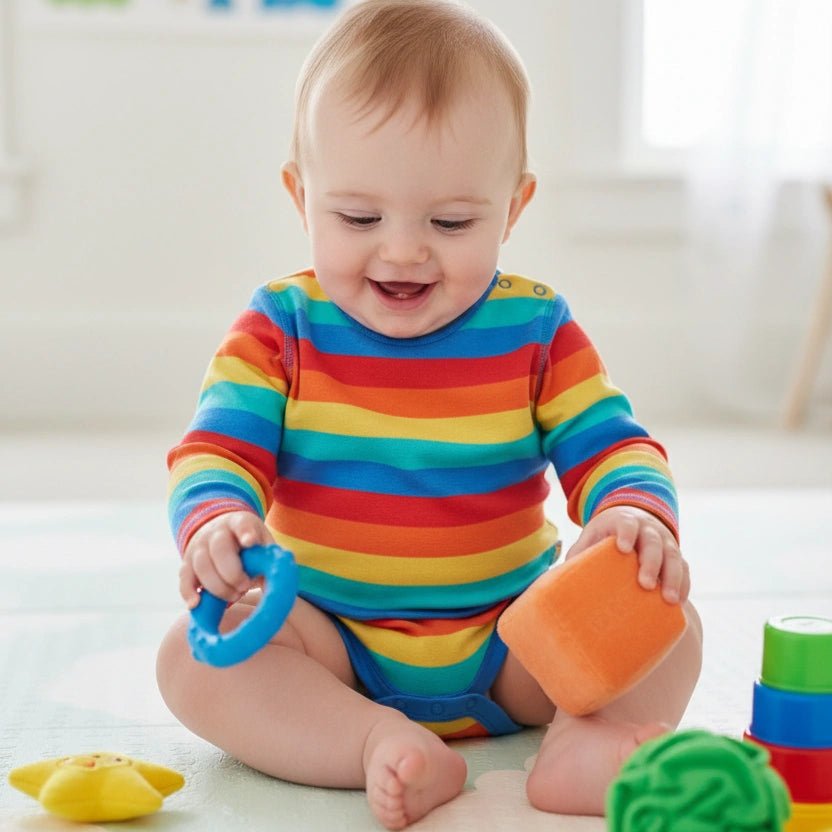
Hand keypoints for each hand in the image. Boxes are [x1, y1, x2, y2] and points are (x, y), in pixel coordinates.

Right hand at [179, 511, 272, 608]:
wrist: (220, 532)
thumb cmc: (248, 544)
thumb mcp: (262, 544)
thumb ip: (270, 562)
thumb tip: (279, 590)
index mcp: (239, 523)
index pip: (242, 525)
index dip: (245, 532)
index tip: (250, 542)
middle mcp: (216, 532)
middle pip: (219, 550)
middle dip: (232, 573)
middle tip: (244, 587)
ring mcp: (198, 547)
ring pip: (201, 566)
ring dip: (217, 586)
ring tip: (233, 596)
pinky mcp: (187, 564)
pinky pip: (184, 579)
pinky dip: (188, 592)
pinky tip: (196, 604)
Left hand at [565, 506, 689, 603]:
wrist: (633, 520)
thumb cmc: (605, 535)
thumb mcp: (591, 537)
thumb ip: (579, 553)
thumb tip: (558, 580)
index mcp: (623, 520)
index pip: (626, 523)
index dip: (626, 533)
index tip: (623, 549)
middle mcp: (648, 528)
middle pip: (652, 542)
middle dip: (650, 562)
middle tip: (645, 584)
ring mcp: (665, 541)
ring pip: (674, 556)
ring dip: (673, 578)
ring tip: (669, 600)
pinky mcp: (676, 555)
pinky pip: (684, 568)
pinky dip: (684, 584)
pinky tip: (679, 603)